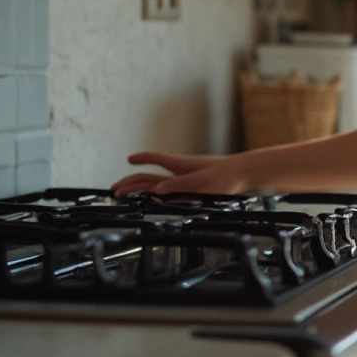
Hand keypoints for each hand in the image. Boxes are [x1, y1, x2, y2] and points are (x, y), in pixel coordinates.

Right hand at [110, 152, 245, 196]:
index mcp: (179, 166)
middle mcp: (178, 172)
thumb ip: (178, 185)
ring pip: (154, 184)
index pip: (155, 160)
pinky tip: (148, 197)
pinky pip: (166, 191)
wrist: (242, 173)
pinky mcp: (189, 189)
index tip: (129, 159)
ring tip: (124, 193)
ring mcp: (183, 180)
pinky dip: (152, 194)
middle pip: (148, 177)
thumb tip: (156, 190)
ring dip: (137, 188)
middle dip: (130, 183)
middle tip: (114, 191)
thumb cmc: (224, 176)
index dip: (141, 158)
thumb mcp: (201, 182)